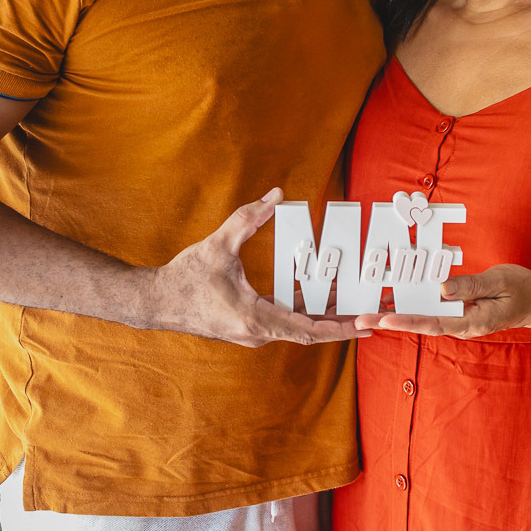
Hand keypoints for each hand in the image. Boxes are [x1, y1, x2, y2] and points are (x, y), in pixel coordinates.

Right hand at [147, 188, 369, 346]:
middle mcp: (256, 332)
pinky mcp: (248, 328)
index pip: (306, 329)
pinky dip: (305, 312)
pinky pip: (285, 323)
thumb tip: (274, 196)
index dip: (339, 328)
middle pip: (309, 332)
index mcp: (254, 317)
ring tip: (356, 304)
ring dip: (325, 316)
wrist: (157, 302)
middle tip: (374, 315)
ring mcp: (252, 333)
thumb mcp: (218, 245)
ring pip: (298, 328)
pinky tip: (321, 298)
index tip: (364, 326)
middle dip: (343, 323)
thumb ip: (247, 219)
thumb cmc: (185, 278)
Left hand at [353, 264, 530, 340]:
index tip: (383, 320)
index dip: (406, 321)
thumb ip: (469, 286)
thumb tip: (440, 287)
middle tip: (360, 320)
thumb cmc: (523, 290)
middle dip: (389, 322)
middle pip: (420, 324)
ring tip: (367, 312)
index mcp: (472, 322)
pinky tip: (393, 300)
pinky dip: (411, 305)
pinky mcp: (457, 311)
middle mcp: (461, 325)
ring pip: (422, 317)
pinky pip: (431, 309)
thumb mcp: (499, 281)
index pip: (434, 323)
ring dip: (395, 314)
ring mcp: (458, 319)